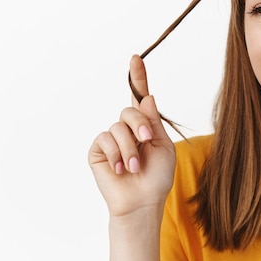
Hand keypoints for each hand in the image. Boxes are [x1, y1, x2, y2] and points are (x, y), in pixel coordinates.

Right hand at [88, 55, 175, 216]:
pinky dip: (116, 154)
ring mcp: (111, 139)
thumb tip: (147, 97)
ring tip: (135, 167)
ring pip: (118, 126)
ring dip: (130, 148)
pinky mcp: (97, 150)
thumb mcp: (163, 146)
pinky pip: (105, 139)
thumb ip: (154, 122)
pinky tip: (120, 169)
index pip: (139, 97)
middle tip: (147, 142)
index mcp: (145, 126)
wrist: (142, 202)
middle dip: (140, 125)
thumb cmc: (157, 177)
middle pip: (130, 109)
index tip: (136, 58)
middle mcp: (126, 129)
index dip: (137, 77)